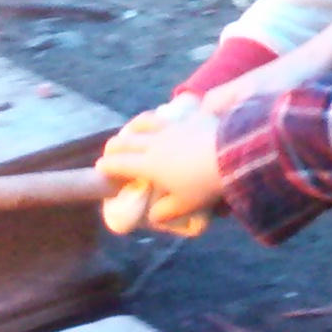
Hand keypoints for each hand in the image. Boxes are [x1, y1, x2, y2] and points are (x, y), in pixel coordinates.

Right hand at [99, 97, 219, 235]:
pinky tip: (164, 119)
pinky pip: (169, 115)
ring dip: (134, 126)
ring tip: (131, 129)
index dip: (107, 166)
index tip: (100, 168)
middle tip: (110, 150)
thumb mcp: (185, 204)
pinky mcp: (189, 117)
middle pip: (127, 140)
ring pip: (145, 122)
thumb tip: (154, 216)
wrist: (231, 154)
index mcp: (148, 164)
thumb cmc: (204, 184)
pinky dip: (160, 118)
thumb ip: (166, 211)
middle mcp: (154, 142)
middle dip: (115, 145)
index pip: (119, 164)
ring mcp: (172, 127)